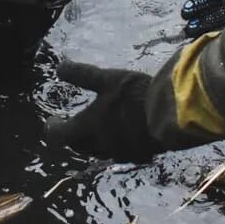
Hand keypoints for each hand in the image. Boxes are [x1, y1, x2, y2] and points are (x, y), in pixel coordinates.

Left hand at [42, 60, 161, 162]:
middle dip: (74, 135)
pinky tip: (124, 131)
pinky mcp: (139, 155)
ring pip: (99, 150)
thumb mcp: (106, 79)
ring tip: (99, 126)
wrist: (171, 116)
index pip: (58, 136)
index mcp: (87, 128)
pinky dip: (117, 142)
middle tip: (74, 123)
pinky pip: (121, 151)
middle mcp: (100, 145)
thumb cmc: (135, 96)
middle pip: (78, 146)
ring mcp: (120, 153)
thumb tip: (58, 68)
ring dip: (95, 140)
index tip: (53, 119)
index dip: (53, 128)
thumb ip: (81, 75)